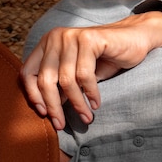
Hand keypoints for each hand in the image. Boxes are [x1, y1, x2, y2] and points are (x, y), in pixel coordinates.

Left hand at [21, 11, 161, 129]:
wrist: (134, 39)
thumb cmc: (103, 59)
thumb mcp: (76, 74)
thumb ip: (59, 86)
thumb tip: (48, 111)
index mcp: (47, 44)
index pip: (28, 73)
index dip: (32, 96)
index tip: (44, 114)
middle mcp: (55, 37)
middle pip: (45, 79)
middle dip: (54, 107)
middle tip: (61, 125)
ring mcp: (71, 36)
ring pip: (66, 81)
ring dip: (77, 104)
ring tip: (86, 117)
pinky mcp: (89, 39)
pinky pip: (84, 75)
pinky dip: (90, 93)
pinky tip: (96, 103)